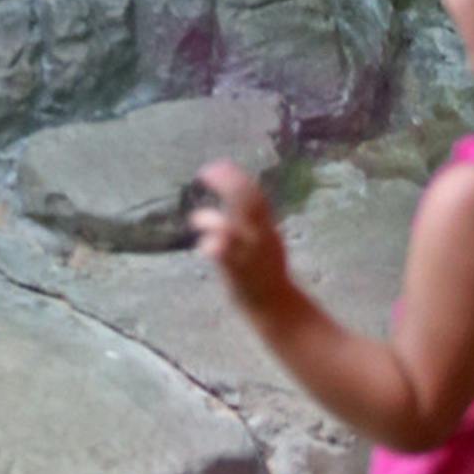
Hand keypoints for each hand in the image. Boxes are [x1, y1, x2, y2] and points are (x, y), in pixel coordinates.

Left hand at [190, 160, 294, 313]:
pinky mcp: (238, 275)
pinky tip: (204, 246)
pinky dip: (213, 247)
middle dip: (226, 184)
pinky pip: (224, 257)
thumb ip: (246, 221)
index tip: (216, 166)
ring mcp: (249, 256)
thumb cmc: (264, 271)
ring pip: (234, 230)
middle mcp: (259, 238)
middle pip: (247, 204)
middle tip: (204, 173)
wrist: (276, 308)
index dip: (235, 177)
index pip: (254, 195)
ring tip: (196, 220)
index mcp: (265, 228)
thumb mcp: (262, 240)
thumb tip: (226, 200)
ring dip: (213, 220)